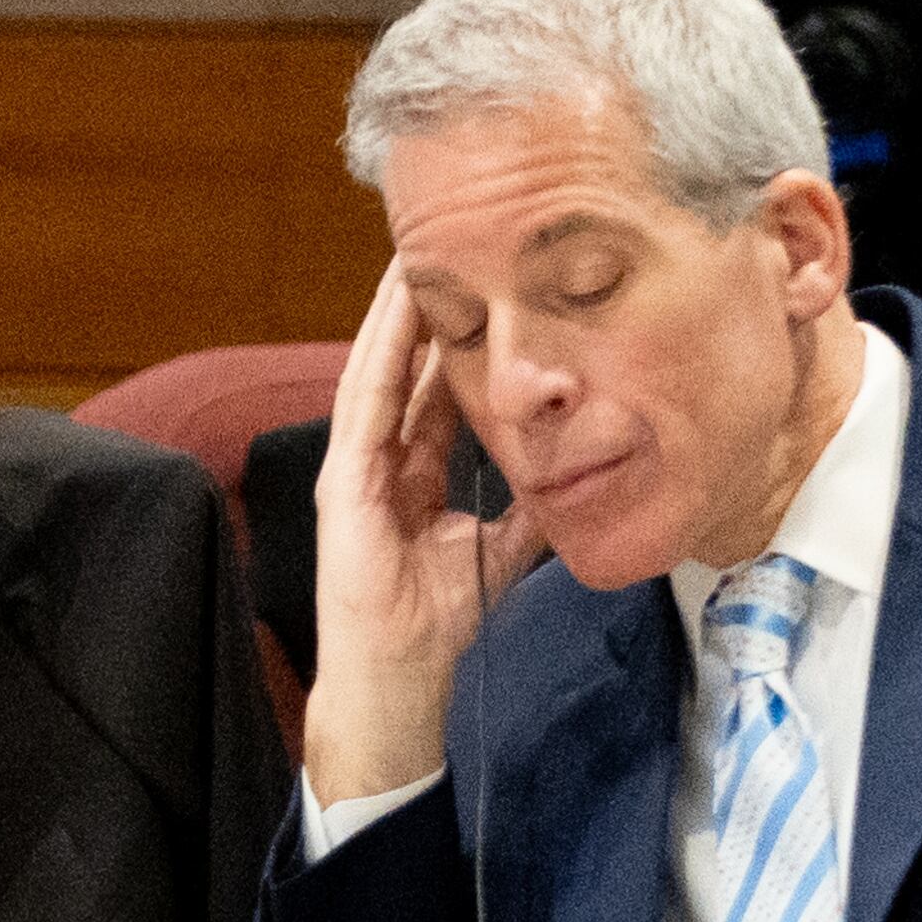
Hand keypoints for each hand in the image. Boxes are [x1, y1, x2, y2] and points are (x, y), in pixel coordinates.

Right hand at [299, 267, 546, 806]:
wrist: (396, 687)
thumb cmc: (434, 628)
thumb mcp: (501, 549)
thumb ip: (529, 505)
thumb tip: (579, 469)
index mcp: (410, 470)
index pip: (436, 384)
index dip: (461, 332)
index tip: (491, 277)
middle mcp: (377, 458)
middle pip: (406, 363)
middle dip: (428, 301)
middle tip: (457, 234)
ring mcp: (353, 466)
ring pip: (381, 366)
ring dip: (399, 307)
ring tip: (422, 246)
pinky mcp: (342, 483)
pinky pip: (366, 403)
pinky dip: (384, 352)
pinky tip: (401, 306)